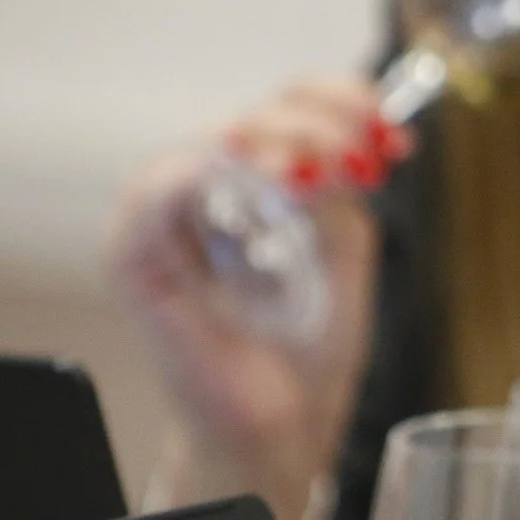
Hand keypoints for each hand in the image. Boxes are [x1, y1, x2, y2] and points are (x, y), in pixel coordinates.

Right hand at [106, 75, 410, 519]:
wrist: (282, 419)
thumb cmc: (307, 338)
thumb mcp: (341, 242)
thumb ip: (338, 185)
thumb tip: (340, 141)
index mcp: (249, 176)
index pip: (282, 106)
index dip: (336, 100)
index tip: (387, 129)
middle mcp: (198, 187)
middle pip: (252, 116)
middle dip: (318, 125)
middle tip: (360, 158)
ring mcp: (158, 219)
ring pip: (212, 144)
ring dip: (278, 147)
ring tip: (322, 178)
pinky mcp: (132, 256)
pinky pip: (160, 191)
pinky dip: (214, 177)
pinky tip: (269, 190)